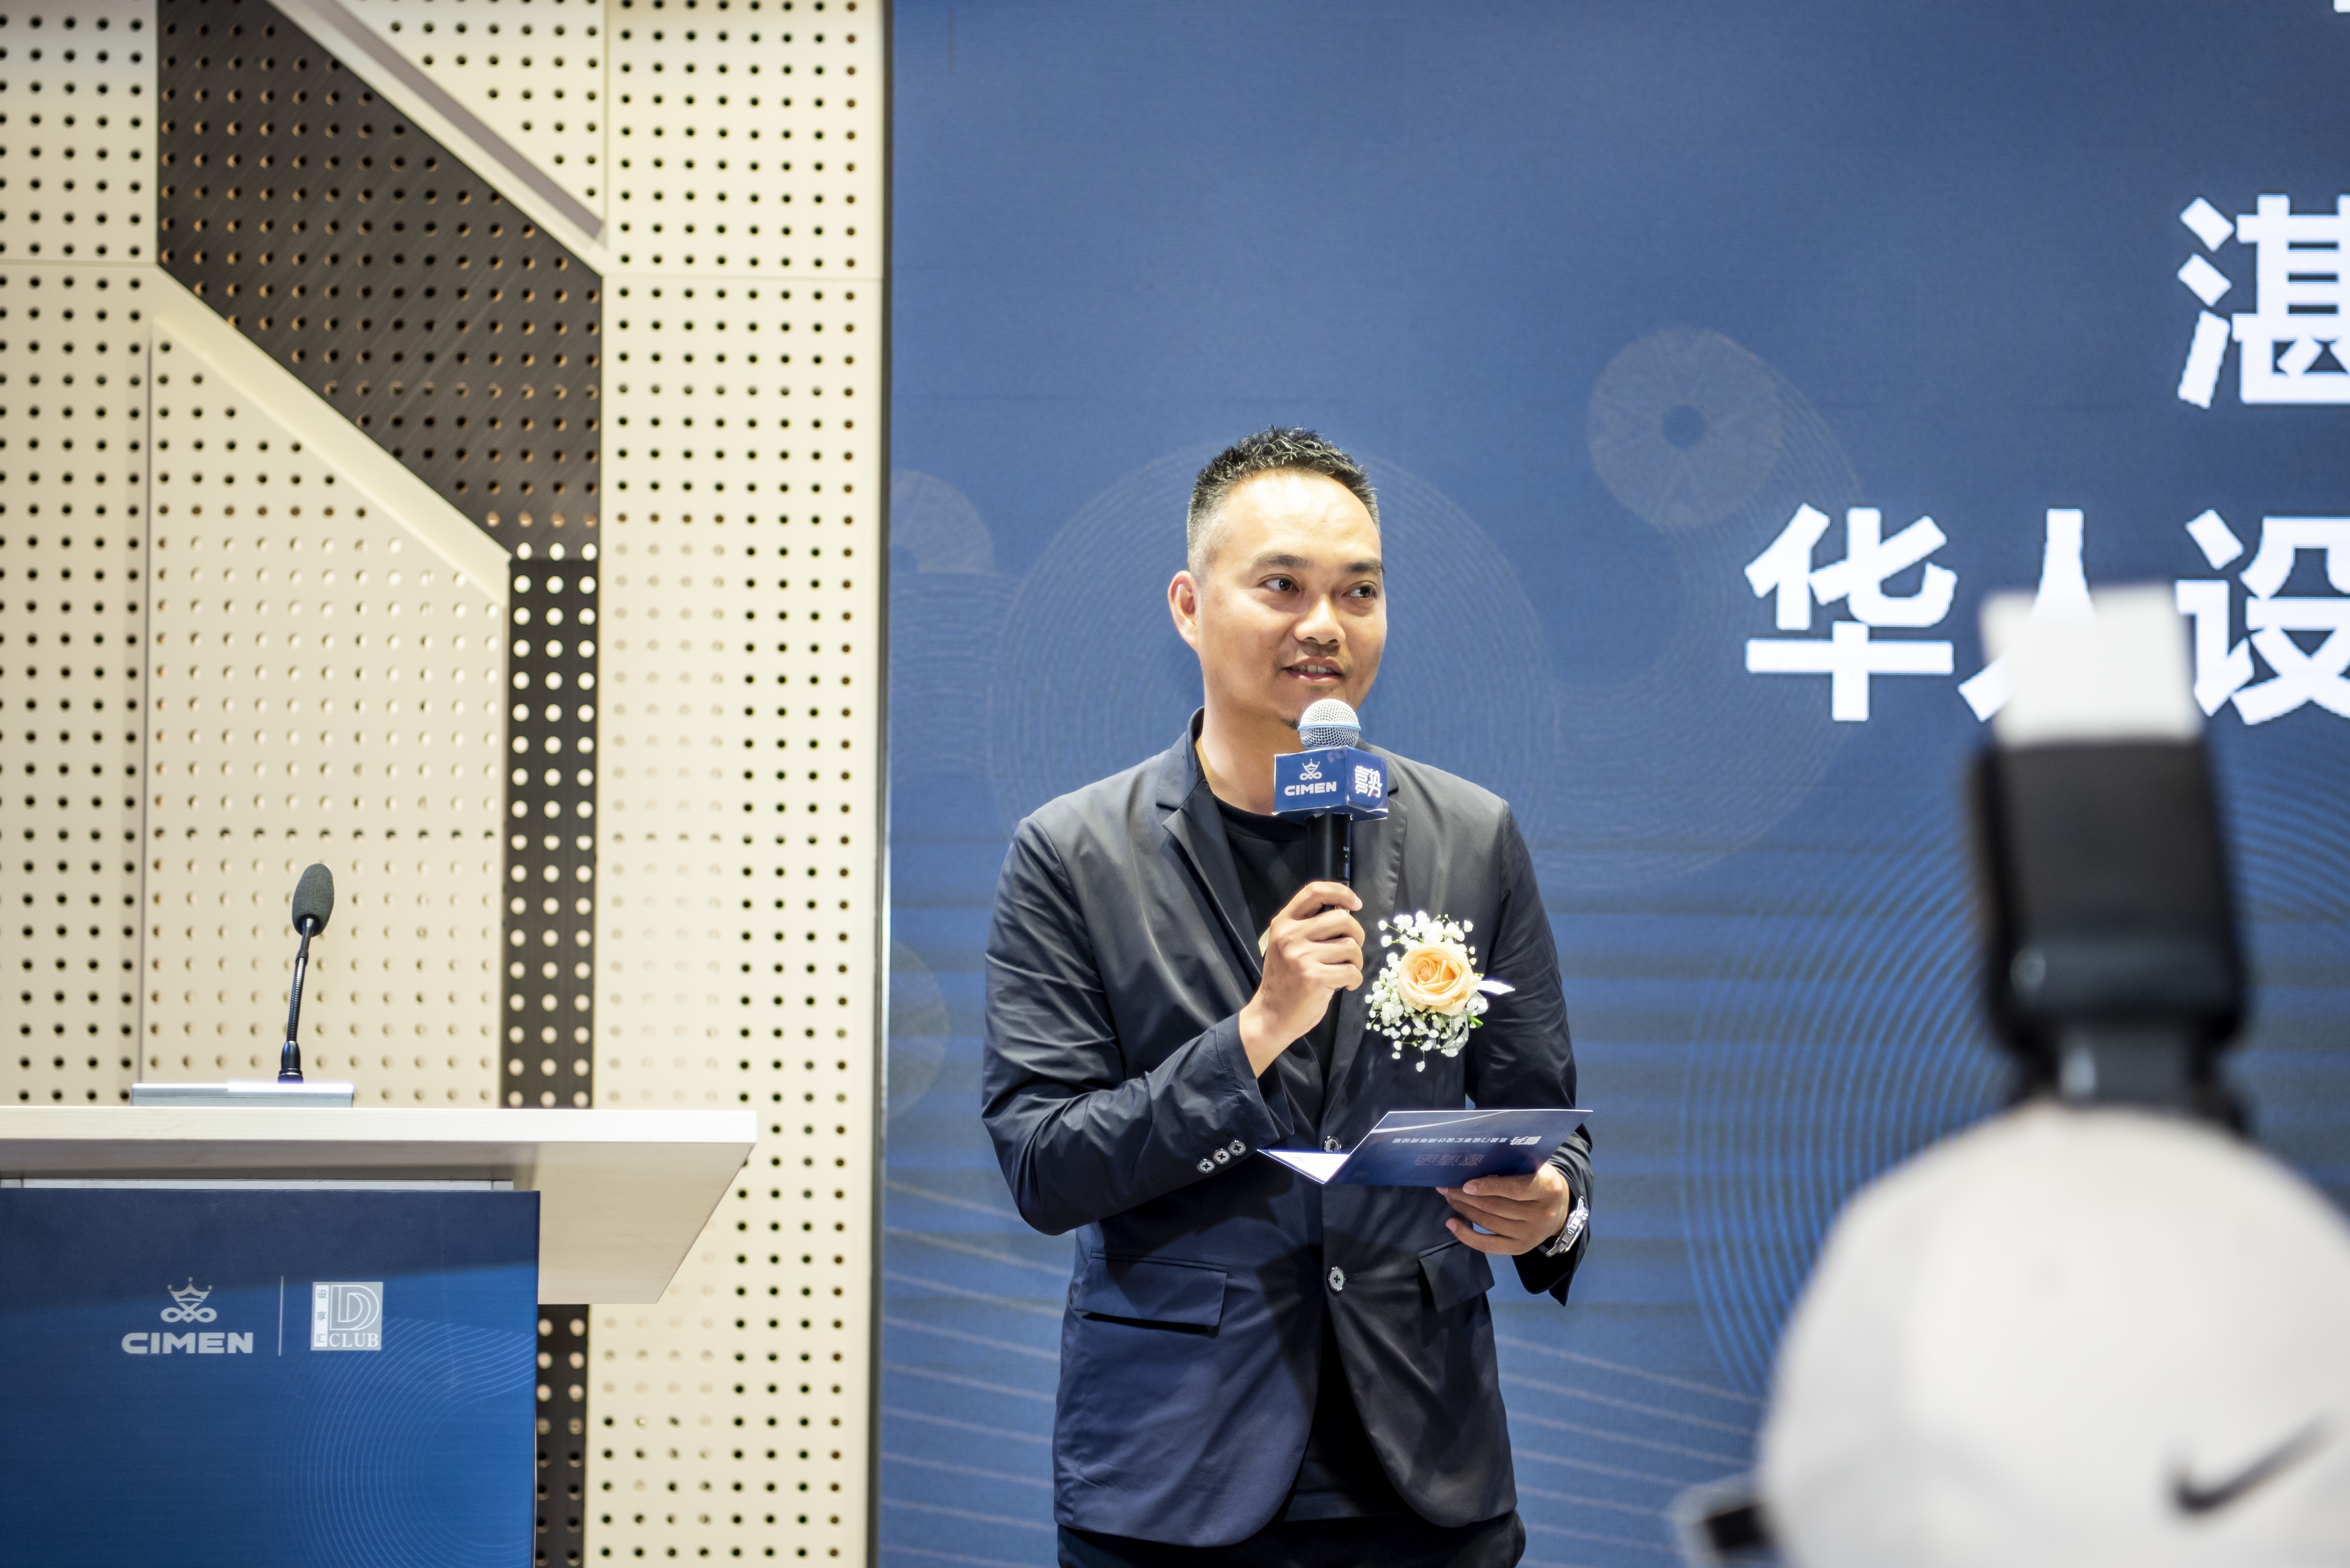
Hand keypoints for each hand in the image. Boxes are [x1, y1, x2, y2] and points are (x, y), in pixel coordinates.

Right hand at [1237, 880, 1363, 1074]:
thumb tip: (1345, 912)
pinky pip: (1352, 971)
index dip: (1341, 892)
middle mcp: (1291, 936)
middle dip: (1357, 934)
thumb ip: (1307, 927)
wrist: (1271, 1016)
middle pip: (1342, 919)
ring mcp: (1301, 957)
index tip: (1355, 904)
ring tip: (1346, 971)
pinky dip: (1355, 980)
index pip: (1314, 891)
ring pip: (1351, 946)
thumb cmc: (1284, 980)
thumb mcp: (1286, 945)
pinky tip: (1346, 985)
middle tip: (1352, 950)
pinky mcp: (1314, 978)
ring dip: (1356, 961)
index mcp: (1283, 923)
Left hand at [1439, 1165, 1571, 1255]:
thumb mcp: (1535, 1168)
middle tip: (1446, 1186)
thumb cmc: (1540, 1182)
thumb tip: (1473, 1167)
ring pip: (1488, 1222)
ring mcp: (1530, 1235)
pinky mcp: (1519, 1248)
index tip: (1466, 1184)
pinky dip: (1466, 1235)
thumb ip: (1513, 1167)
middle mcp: (1540, 1214)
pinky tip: (1452, 1223)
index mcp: (1547, 1188)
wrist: (1559, 1210)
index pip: (1516, 1189)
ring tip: (1449, 1197)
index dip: (1489, 1187)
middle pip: (1495, 1206)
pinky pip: (1488, 1245)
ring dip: (1463, 1209)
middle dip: (1465, 1196)